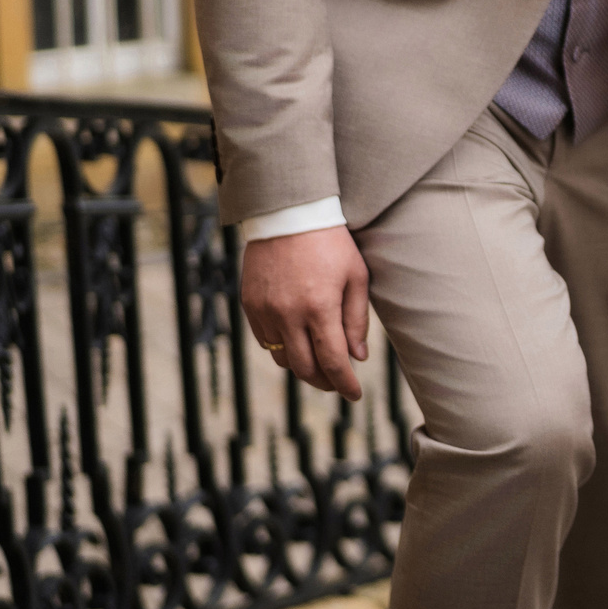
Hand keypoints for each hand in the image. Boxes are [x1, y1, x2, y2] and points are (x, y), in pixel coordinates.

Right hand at [241, 226, 368, 398]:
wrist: (289, 214)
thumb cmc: (332, 243)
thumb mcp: (356, 277)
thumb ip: (356, 320)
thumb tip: (358, 357)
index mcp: (319, 308)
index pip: (333, 362)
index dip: (346, 384)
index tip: (355, 395)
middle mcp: (288, 314)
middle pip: (304, 368)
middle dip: (324, 382)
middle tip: (339, 384)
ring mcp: (264, 311)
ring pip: (282, 358)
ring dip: (302, 368)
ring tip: (320, 365)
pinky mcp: (249, 304)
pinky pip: (265, 341)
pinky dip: (282, 349)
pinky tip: (297, 344)